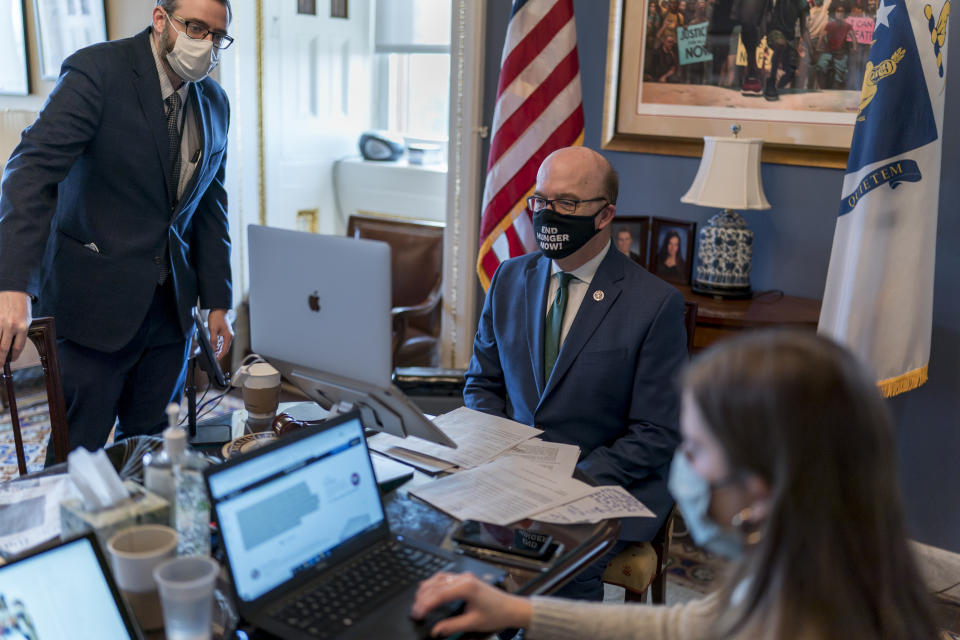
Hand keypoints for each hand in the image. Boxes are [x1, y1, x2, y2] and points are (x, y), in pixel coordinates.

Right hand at [0, 291, 31, 364]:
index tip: (11, 360)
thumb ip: (20, 332)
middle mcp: (10, 325)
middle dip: (1, 359)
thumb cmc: (20, 305)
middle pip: (3, 348)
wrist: (13, 290)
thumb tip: (12, 347)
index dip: (14, 356)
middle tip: (0, 365)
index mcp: (22, 326)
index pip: (17, 347)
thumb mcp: (26, 319)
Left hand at [206, 309, 232, 358]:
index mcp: (228, 336)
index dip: (220, 355)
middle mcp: (229, 336)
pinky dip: (218, 344)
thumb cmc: (216, 317)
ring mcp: (227, 334)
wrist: (218, 309)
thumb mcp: (212, 329)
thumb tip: (213, 349)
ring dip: (218, 349)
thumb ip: (213, 340)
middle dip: (219, 353)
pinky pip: (221, 341)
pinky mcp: (224, 332)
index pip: (225, 349)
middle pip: (224, 348)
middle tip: (213, 358)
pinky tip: (213, 346)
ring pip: (223, 345)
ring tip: (212, 353)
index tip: (216, 360)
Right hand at [410, 572, 531, 637]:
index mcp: (466, 587)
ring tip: (417, 601)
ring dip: (426, 589)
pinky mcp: (465, 579)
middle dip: (422, 598)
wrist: (512, 608)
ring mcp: (464, 577)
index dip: (425, 605)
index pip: (439, 594)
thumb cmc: (496, 614)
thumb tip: (435, 630)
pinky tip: (428, 589)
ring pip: (439, 578)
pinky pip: (445, 577)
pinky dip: (434, 584)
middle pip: (436, 584)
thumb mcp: (473, 623)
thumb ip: (452, 626)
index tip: (416, 614)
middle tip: (414, 611)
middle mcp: (464, 578)